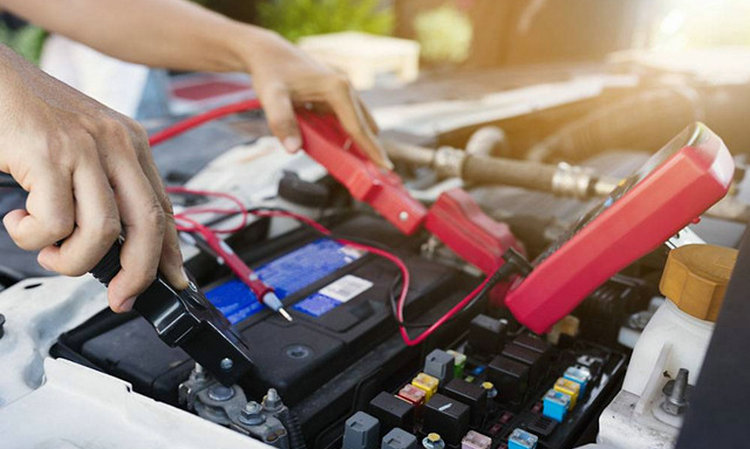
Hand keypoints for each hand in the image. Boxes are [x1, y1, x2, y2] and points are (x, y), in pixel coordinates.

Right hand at [0, 45, 187, 311]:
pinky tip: (18, 223)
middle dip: (139, 272)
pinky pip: (54, 223)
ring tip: (48, 250)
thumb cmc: (29, 116)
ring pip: (102, 232)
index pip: (164, 207)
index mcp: (131, 143)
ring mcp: (84, 148)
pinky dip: (33, 238)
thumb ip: (104, 187)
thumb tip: (117, 244)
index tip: (173, 281)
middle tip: (121, 298)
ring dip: (72, 259)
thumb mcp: (82, 147)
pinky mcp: (47, 154)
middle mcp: (116, 144)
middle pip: (148, 224)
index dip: (170, 252)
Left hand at [237, 29, 392, 168]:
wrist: (268, 54)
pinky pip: (348, 118)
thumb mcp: (271, 97)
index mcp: (338, 89)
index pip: (358, 127)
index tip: (386, 167)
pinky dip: (348, 134)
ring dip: (358, 142)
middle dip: (368, 149)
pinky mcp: (337, 94)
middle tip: (372, 175)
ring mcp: (343, 90)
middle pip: (365, 126)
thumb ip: (281, 122)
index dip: (371, 150)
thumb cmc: (271, 73)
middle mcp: (346, 88)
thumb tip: (293, 149)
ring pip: (359, 122)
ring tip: (357, 166)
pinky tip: (340, 148)